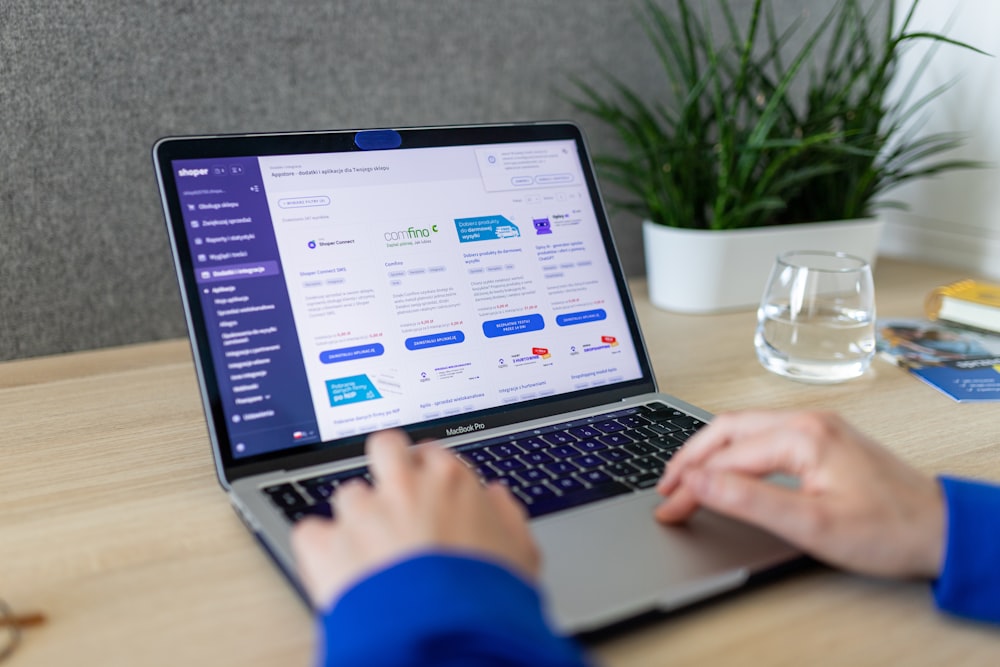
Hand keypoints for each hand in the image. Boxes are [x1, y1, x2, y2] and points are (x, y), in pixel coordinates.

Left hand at [291, 429, 539, 609]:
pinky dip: (320, 549)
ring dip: (357, 518)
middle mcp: (404, 487)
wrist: (449, 638)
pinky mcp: (327, 546)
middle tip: (391, 495)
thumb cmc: (489, 600)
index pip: (431, 453)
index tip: (428, 490)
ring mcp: (362, 513)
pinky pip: (311, 532)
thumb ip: (506, 517)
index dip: (428, 472)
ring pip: (348, 495)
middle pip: (385, 447)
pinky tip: (337, 570)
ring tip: (370, 554)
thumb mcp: (520, 554)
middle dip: (386, 464)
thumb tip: (494, 499)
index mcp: (451, 482)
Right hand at [655, 411, 944, 578]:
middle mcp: (808, 420)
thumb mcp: (811, 523)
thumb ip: (748, 499)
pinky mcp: (822, 439)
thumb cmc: (890, 530)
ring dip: (709, 452)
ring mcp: (816, 426)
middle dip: (690, 458)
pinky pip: (763, 435)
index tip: (668, 509)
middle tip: (665, 489)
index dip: (690, 484)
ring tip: (684, 479)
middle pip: (728, 428)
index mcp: (803, 434)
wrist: (941, 530)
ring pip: (744, 429)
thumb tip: (698, 482)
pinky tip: (725, 468)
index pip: (726, 455)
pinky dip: (734, 452)